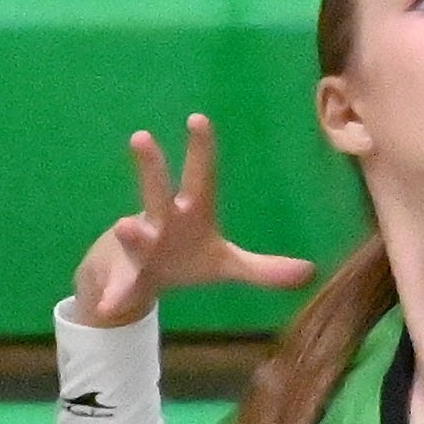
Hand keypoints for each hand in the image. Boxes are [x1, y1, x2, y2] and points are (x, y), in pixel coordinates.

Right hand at [69, 116, 320, 326]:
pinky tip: (111, 306)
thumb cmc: (185, 259)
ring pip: (133, 236)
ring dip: (130, 232)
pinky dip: (115, 296)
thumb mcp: (228, 265)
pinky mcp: (125, 277)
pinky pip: (120, 287)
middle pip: (157, 192)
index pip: (200, 177)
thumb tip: (312, 272)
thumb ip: (265, 269)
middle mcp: (161, 222)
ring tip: (125, 226)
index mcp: (191, 214)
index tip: (198, 118)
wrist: (135, 281)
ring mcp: (140, 248)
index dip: (201, 150)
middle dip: (151, 168)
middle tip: (141, 136)